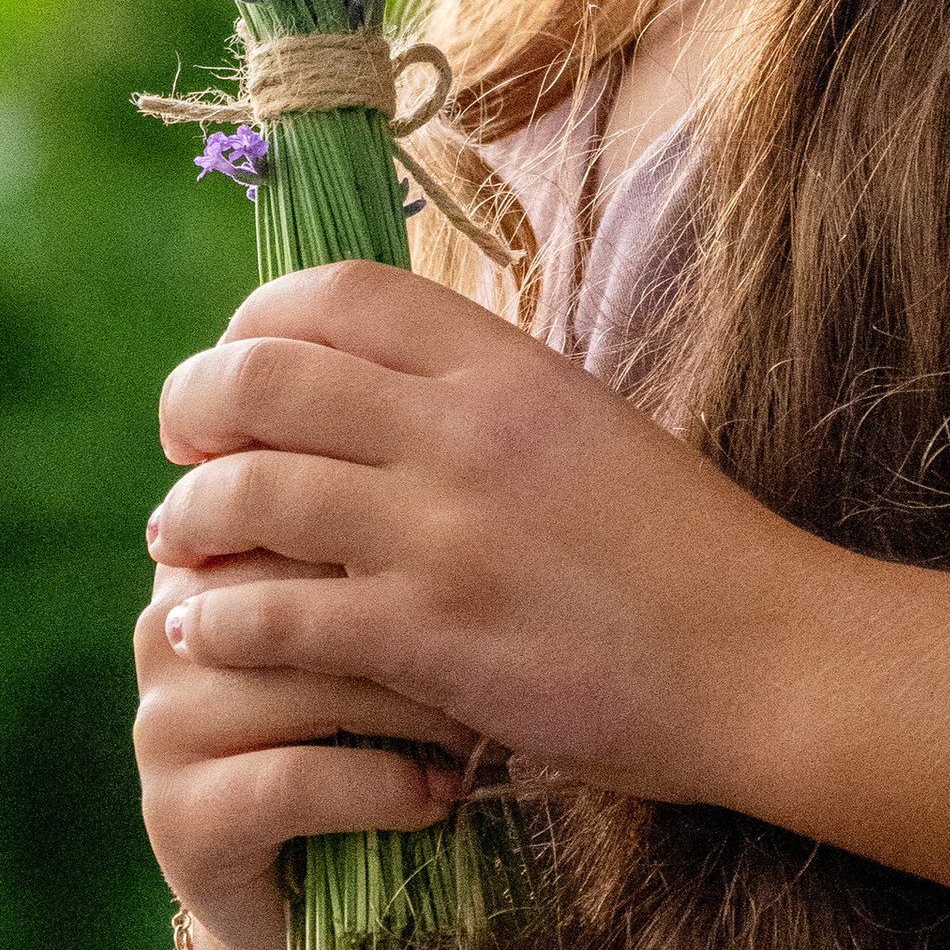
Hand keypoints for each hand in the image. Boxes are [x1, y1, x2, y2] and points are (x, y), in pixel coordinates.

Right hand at [134, 535, 477, 949]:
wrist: (322, 888)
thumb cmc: (373, 731)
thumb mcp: (381, 626)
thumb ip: (389, 548)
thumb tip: (490, 476)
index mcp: (212, 554)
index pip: (302, 504)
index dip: (402, 539)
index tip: (491, 571)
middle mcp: (171, 628)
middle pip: (304, 591)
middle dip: (419, 627)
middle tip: (507, 659)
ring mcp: (163, 723)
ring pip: (306, 686)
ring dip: (416, 714)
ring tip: (481, 738)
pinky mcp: (178, 817)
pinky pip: (293, 780)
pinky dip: (381, 788)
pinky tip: (435, 798)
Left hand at [140, 263, 826, 918]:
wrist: (769, 659)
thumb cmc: (688, 555)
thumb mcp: (589, 430)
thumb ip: (486, 403)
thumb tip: (379, 390)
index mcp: (508, 365)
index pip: (337, 289)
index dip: (256, 319)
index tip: (236, 366)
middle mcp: (465, 429)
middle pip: (263, 375)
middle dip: (194, 406)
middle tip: (185, 450)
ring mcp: (445, 533)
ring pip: (250, 491)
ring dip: (191, 517)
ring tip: (180, 544)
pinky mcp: (433, 637)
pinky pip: (275, 614)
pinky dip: (219, 620)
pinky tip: (205, 631)